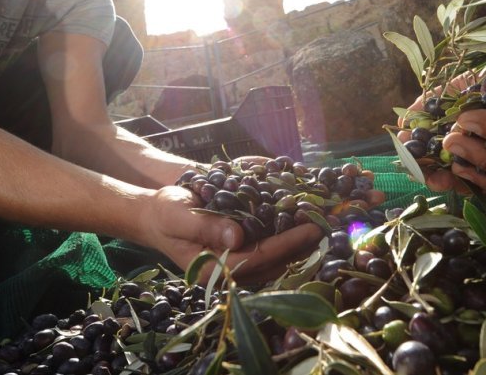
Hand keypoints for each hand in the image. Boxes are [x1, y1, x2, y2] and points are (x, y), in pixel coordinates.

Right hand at [139, 186, 323, 283]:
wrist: (155, 216)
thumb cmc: (164, 213)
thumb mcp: (177, 215)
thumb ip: (205, 227)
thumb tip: (237, 235)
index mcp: (212, 269)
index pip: (259, 258)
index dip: (288, 243)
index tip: (312, 228)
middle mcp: (228, 272)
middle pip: (275, 263)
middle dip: (303, 246)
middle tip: (331, 226)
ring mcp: (235, 264)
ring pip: (277, 260)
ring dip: (302, 244)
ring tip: (326, 225)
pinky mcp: (240, 254)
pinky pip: (271, 250)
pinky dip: (290, 238)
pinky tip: (306, 223)